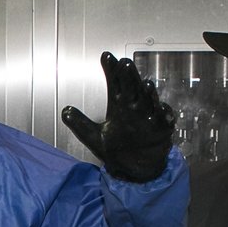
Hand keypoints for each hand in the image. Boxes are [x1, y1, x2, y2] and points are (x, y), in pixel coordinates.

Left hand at [61, 51, 176, 182]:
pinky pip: (163, 119)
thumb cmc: (118, 150)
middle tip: (124, 63)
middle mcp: (134, 107)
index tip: (106, 57)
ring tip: (145, 84)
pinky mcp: (161, 129)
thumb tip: (65, 111)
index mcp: (119, 106)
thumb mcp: (95, 137)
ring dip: (148, 92)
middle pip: (132, 87)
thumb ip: (80, 124)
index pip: (115, 83)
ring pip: (149, 100)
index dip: (111, 70)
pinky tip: (159, 107)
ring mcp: (149, 116)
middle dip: (129, 75)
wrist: (135, 169)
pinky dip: (162, 113)